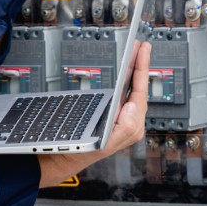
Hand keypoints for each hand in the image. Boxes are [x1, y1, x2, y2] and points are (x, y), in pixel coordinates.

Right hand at [38, 42, 148, 187]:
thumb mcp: (100, 144)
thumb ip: (124, 129)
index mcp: (130, 128)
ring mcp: (124, 121)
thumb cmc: (79, 152)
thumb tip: (134, 105)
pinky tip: (129, 72)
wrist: (63, 159)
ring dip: (137, 72)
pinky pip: (128, 95)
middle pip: (140, 90)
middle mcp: (130, 125)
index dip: (141, 70)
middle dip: (142, 66)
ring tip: (139, 54)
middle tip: (143, 46)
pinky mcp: (116, 117)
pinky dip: (130, 80)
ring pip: (135, 92)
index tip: (142, 52)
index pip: (140, 93)